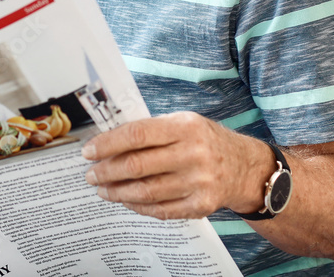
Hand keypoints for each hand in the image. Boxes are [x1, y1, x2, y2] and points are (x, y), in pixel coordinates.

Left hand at [81, 111, 268, 219]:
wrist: (244, 167)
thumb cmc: (204, 141)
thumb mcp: (183, 123)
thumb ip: (150, 130)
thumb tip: (107, 141)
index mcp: (185, 127)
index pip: (137, 134)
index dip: (108, 144)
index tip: (89, 151)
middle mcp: (194, 153)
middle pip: (138, 165)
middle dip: (107, 171)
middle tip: (90, 175)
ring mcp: (199, 182)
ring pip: (146, 191)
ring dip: (117, 192)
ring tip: (102, 190)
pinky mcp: (201, 205)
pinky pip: (160, 210)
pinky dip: (137, 206)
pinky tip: (125, 200)